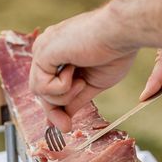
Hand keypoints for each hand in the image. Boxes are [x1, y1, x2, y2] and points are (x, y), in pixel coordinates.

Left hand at [30, 8, 137, 132]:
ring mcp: (43, 49)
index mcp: (59, 53)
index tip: (64, 127)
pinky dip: (61, 87)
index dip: (55, 108)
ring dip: (64, 95)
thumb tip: (64, 120)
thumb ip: (75, 99)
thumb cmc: (115, 52)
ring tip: (81, 81)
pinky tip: (74, 70)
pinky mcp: (42, 52)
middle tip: (66, 127)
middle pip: (41, 91)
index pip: (49, 86)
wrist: (122, 34)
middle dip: (54, 111)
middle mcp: (48, 49)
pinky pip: (41, 87)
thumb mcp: (93, 84)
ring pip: (40, 91)